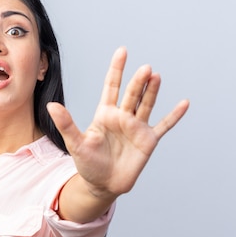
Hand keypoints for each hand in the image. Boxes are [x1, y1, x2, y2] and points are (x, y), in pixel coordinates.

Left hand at [47, 47, 188, 199]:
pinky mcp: (148, 141)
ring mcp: (136, 127)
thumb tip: (51, 105)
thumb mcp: (75, 143)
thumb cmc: (87, 163)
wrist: (102, 185)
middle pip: (131, 94)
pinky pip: (163, 125)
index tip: (122, 51)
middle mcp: (122, 116)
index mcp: (105, 114)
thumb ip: (66, 124)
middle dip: (138, 82)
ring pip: (146, 104)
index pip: (111, 86)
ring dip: (152, 92)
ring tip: (156, 76)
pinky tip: (184, 103)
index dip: (117, 69)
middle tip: (145, 69)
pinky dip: (174, 115)